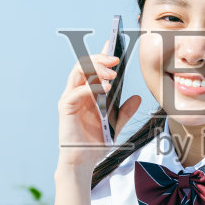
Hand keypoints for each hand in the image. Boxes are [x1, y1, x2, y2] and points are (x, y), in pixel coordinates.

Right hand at [59, 37, 142, 170]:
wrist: (83, 162)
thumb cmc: (95, 144)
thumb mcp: (116, 125)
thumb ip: (125, 111)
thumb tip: (138, 98)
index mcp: (88, 93)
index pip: (93, 67)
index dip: (102, 54)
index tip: (113, 42)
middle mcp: (76, 92)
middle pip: (84, 64)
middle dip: (100, 58)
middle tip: (116, 59)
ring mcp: (70, 98)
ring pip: (79, 72)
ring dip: (96, 69)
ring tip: (113, 73)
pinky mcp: (66, 108)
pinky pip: (77, 91)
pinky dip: (92, 88)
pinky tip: (107, 89)